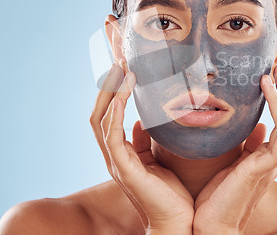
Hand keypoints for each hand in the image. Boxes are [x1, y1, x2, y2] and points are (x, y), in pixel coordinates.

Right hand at [89, 63, 193, 234]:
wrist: (177, 221)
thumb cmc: (170, 193)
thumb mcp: (156, 160)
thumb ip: (144, 142)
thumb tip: (141, 121)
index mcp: (121, 152)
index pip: (107, 114)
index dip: (111, 90)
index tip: (121, 66)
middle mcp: (114, 155)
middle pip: (99, 112)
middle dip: (107, 85)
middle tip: (118, 59)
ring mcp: (116, 162)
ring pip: (101, 120)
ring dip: (110, 92)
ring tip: (122, 69)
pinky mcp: (124, 169)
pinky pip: (112, 137)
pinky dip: (114, 114)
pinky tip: (121, 95)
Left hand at [192, 64, 276, 234]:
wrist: (212, 225)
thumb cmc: (220, 196)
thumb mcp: (235, 162)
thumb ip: (249, 144)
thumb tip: (258, 126)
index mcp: (268, 154)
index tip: (276, 72)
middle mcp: (275, 157)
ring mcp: (271, 164)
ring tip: (275, 75)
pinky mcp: (263, 172)